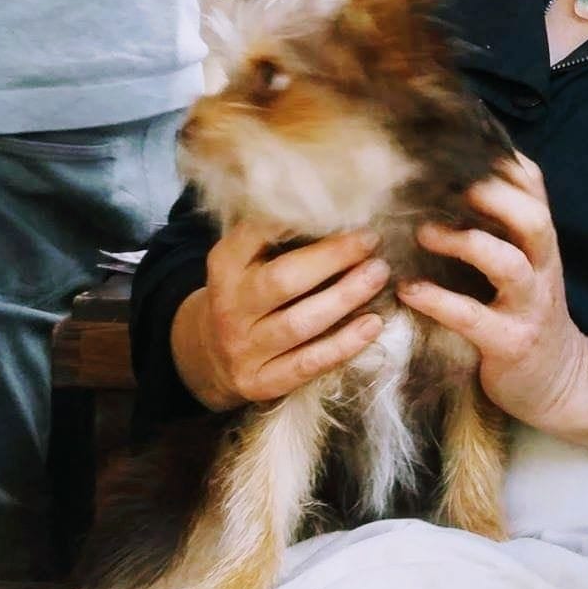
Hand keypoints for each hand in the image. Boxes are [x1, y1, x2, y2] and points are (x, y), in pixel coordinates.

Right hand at [171, 224, 389, 410]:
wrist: (209, 354)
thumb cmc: (246, 292)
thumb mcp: (246, 258)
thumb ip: (279, 236)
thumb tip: (339, 208)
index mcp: (224, 265)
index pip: (255, 235)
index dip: (296, 220)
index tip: (339, 206)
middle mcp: (229, 307)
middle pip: (283, 280)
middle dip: (332, 258)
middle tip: (371, 239)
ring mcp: (243, 349)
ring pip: (299, 324)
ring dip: (345, 297)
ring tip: (378, 274)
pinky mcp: (260, 382)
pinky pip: (307, 364)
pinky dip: (344, 345)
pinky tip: (373, 324)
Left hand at [398, 154, 587, 432]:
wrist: (560, 380)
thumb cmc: (524, 309)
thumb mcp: (523, 259)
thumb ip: (499, 221)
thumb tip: (449, 170)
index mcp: (539, 239)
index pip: (532, 183)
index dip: (498, 158)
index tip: (455, 138)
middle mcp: (541, 266)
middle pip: (533, 218)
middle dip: (492, 195)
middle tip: (444, 183)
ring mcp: (529, 305)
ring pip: (508, 264)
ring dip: (465, 242)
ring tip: (423, 233)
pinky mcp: (511, 343)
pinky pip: (474, 318)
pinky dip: (439, 301)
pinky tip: (408, 291)